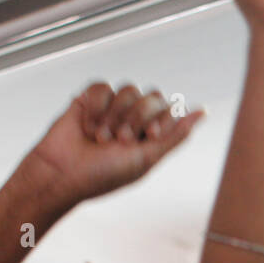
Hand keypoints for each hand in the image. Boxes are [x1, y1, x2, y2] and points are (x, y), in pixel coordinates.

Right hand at [20, 82, 203, 211]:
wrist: (60, 174)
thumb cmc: (102, 175)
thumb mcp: (147, 159)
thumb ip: (176, 135)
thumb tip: (203, 112)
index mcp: (151, 135)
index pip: (171, 108)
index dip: (161, 119)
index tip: (148, 137)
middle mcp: (134, 120)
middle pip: (152, 96)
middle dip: (137, 118)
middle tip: (119, 140)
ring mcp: (112, 109)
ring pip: (128, 89)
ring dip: (115, 115)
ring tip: (100, 137)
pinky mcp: (89, 100)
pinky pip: (102, 87)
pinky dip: (96, 107)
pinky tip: (87, 126)